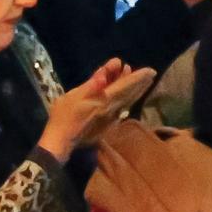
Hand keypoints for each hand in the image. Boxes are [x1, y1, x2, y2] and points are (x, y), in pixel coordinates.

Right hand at [36, 58, 155, 157]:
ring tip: (142, 82)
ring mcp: (110, 119)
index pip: (125, 86)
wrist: (61, 140)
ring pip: (127, 102)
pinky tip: (127, 98)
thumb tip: (104, 75)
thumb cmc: (64, 116)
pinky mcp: (107, 125)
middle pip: (130, 94)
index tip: (151, 71)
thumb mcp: (74, 96)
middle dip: (140, 83)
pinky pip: (121, 109)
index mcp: (104, 100)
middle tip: (151, 74)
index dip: (138, 78)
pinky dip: (127, 100)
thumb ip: (91, 84)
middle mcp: (112, 110)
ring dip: (135, 91)